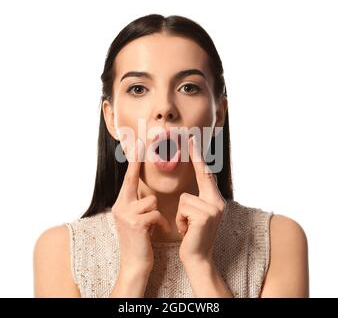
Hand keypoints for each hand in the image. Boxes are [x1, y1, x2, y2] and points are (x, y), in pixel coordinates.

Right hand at [111, 138, 170, 273]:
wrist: (135, 264)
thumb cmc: (140, 240)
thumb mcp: (137, 220)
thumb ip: (140, 205)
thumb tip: (150, 195)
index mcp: (121, 204)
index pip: (128, 180)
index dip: (132, 163)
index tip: (136, 145)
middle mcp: (120, 206)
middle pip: (132, 181)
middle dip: (136, 164)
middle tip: (140, 142)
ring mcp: (125, 214)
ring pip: (151, 200)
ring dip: (156, 213)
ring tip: (153, 226)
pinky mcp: (134, 223)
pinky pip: (155, 214)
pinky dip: (161, 223)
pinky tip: (157, 232)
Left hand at [176, 136, 225, 263]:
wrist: (197, 258)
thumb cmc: (193, 234)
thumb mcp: (199, 214)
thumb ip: (202, 196)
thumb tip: (208, 174)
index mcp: (216, 200)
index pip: (207, 174)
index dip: (200, 156)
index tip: (193, 140)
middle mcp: (218, 202)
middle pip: (201, 177)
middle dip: (196, 158)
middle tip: (189, 135)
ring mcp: (213, 209)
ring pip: (185, 198)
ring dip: (181, 214)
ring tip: (187, 226)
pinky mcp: (204, 217)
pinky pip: (183, 208)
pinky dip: (181, 221)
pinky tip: (187, 231)